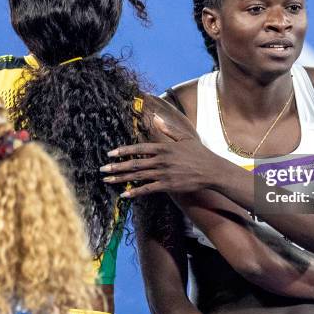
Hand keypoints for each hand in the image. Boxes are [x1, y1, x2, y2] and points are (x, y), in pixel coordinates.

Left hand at [101, 114, 227, 197]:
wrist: (211, 170)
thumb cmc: (198, 153)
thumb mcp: (184, 137)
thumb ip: (168, 129)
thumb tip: (156, 118)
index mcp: (163, 147)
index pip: (138, 148)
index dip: (123, 150)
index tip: (110, 153)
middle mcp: (161, 160)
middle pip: (134, 163)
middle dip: (116, 166)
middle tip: (102, 170)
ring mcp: (164, 173)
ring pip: (138, 176)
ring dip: (121, 179)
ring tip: (107, 181)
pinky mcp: (168, 185)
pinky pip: (148, 189)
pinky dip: (135, 192)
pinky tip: (125, 194)